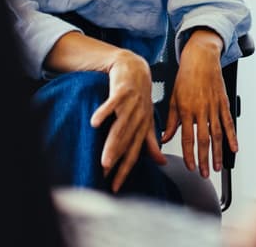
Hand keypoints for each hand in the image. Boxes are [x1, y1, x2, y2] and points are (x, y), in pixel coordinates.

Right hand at [90, 49, 166, 191]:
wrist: (136, 68)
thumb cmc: (140, 97)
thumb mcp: (147, 120)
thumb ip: (151, 142)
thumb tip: (161, 162)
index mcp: (144, 126)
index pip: (134, 152)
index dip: (125, 170)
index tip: (115, 187)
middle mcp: (140, 117)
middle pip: (127, 142)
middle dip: (117, 159)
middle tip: (106, 175)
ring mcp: (132, 103)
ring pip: (121, 126)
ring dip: (112, 143)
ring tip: (104, 159)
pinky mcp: (123, 90)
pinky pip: (113, 102)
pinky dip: (104, 112)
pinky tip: (94, 122)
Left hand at [162, 28, 234, 177]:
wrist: (201, 58)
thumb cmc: (186, 76)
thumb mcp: (173, 98)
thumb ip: (170, 120)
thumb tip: (164, 137)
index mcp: (186, 110)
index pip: (187, 138)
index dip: (189, 154)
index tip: (191, 166)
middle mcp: (201, 110)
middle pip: (204, 140)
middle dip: (205, 159)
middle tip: (205, 173)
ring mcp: (214, 106)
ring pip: (217, 134)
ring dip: (218, 152)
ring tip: (217, 166)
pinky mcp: (224, 102)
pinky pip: (228, 122)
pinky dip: (232, 136)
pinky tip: (234, 147)